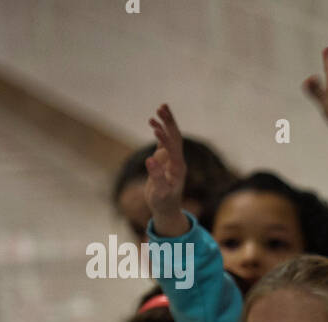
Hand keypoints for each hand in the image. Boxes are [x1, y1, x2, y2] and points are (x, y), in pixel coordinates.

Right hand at [145, 104, 189, 236]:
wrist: (167, 209)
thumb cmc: (163, 203)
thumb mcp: (159, 193)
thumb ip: (156, 176)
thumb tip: (149, 160)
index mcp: (178, 168)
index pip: (173, 148)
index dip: (165, 137)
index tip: (155, 127)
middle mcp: (178, 161)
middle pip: (176, 137)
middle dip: (170, 122)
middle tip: (162, 106)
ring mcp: (172, 159)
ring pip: (171, 137)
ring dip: (166, 123)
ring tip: (160, 108)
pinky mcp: (166, 160)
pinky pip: (165, 142)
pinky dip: (160, 132)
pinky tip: (154, 123)